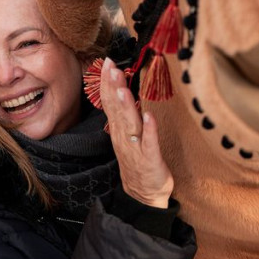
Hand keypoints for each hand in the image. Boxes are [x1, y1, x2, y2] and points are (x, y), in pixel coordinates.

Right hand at [101, 58, 173, 208]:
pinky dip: (149, 130)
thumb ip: (124, 115)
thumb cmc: (139, 162)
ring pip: (129, 125)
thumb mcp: (128, 136)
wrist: (143, 195)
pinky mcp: (150, 160)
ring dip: (126, 107)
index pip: (110, 103)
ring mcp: (136, 149)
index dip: (108, 84)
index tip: (107, 63)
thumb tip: (123, 92)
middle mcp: (124, 138)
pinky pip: (150, 144)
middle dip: (114, 88)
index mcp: (119, 131)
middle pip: (117, 110)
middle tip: (111, 68)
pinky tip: (149, 116)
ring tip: (124, 89)